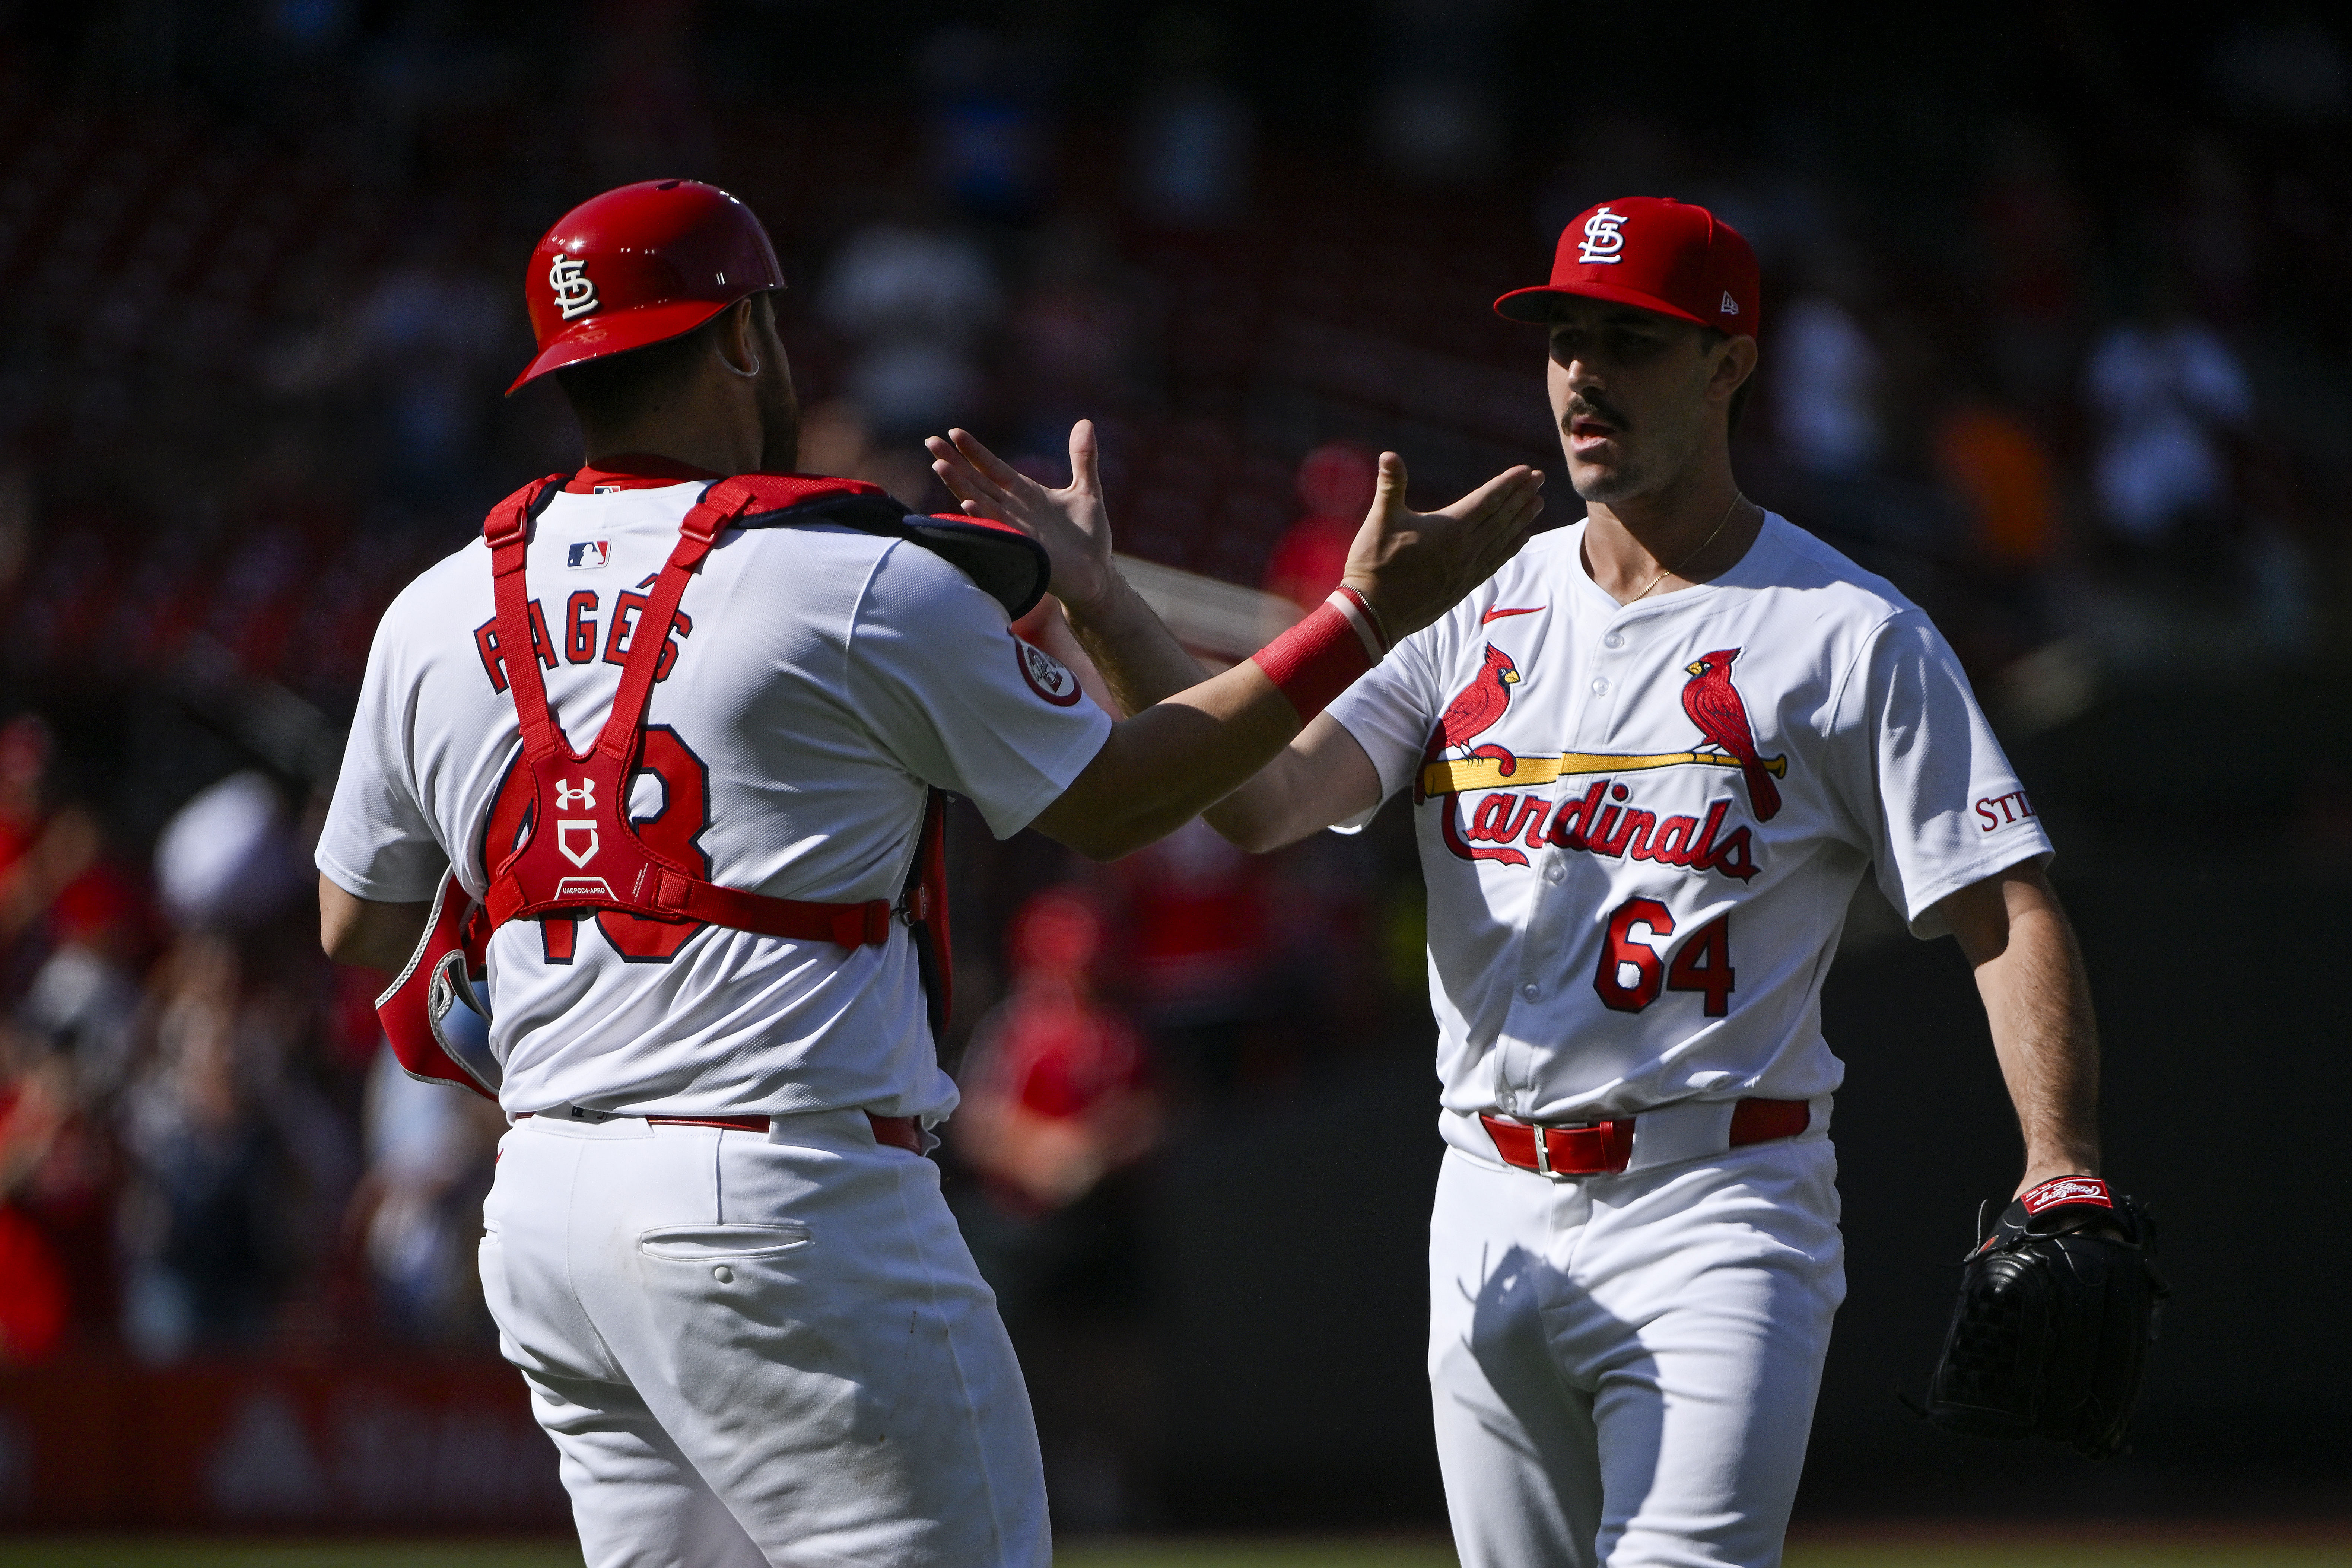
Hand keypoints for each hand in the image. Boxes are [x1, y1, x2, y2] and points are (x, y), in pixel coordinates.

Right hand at [926, 421, 1117, 613]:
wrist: (1096, 573)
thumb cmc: (1089, 536)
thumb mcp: (1088, 490)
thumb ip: (1082, 457)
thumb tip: (1085, 422)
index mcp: (1025, 492)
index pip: (993, 467)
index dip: (975, 451)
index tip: (955, 432)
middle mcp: (1014, 509)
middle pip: (977, 480)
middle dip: (954, 462)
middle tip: (931, 441)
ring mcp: (1015, 528)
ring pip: (980, 502)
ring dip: (960, 485)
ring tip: (939, 466)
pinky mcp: (1022, 546)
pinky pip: (997, 528)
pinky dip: (982, 517)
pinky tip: (967, 505)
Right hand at [1340, 454, 1544, 641]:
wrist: (1374, 612)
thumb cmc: (1373, 563)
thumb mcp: (1380, 519)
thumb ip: (1390, 485)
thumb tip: (1389, 454)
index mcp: (1450, 528)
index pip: (1487, 500)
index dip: (1508, 484)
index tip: (1527, 471)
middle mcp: (1465, 549)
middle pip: (1502, 518)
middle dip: (1521, 497)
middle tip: (1540, 480)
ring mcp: (1466, 570)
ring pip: (1502, 540)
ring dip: (1522, 520)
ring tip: (1538, 504)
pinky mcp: (1462, 587)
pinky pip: (1495, 563)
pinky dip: (1511, 549)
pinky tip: (1522, 539)